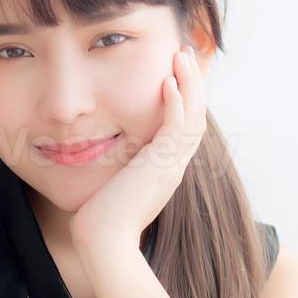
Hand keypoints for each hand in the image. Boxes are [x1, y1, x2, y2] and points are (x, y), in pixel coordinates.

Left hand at [69, 45, 206, 253]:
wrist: (104, 241)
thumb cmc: (100, 219)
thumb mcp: (114, 186)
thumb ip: (118, 168)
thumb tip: (105, 156)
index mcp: (167, 170)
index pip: (185, 128)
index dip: (185, 99)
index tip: (176, 74)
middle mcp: (175, 166)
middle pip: (196, 116)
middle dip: (192, 84)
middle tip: (184, 56)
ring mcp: (172, 166)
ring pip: (193, 116)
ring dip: (189, 84)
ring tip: (181, 57)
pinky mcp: (162, 165)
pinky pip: (178, 126)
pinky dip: (177, 102)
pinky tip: (169, 81)